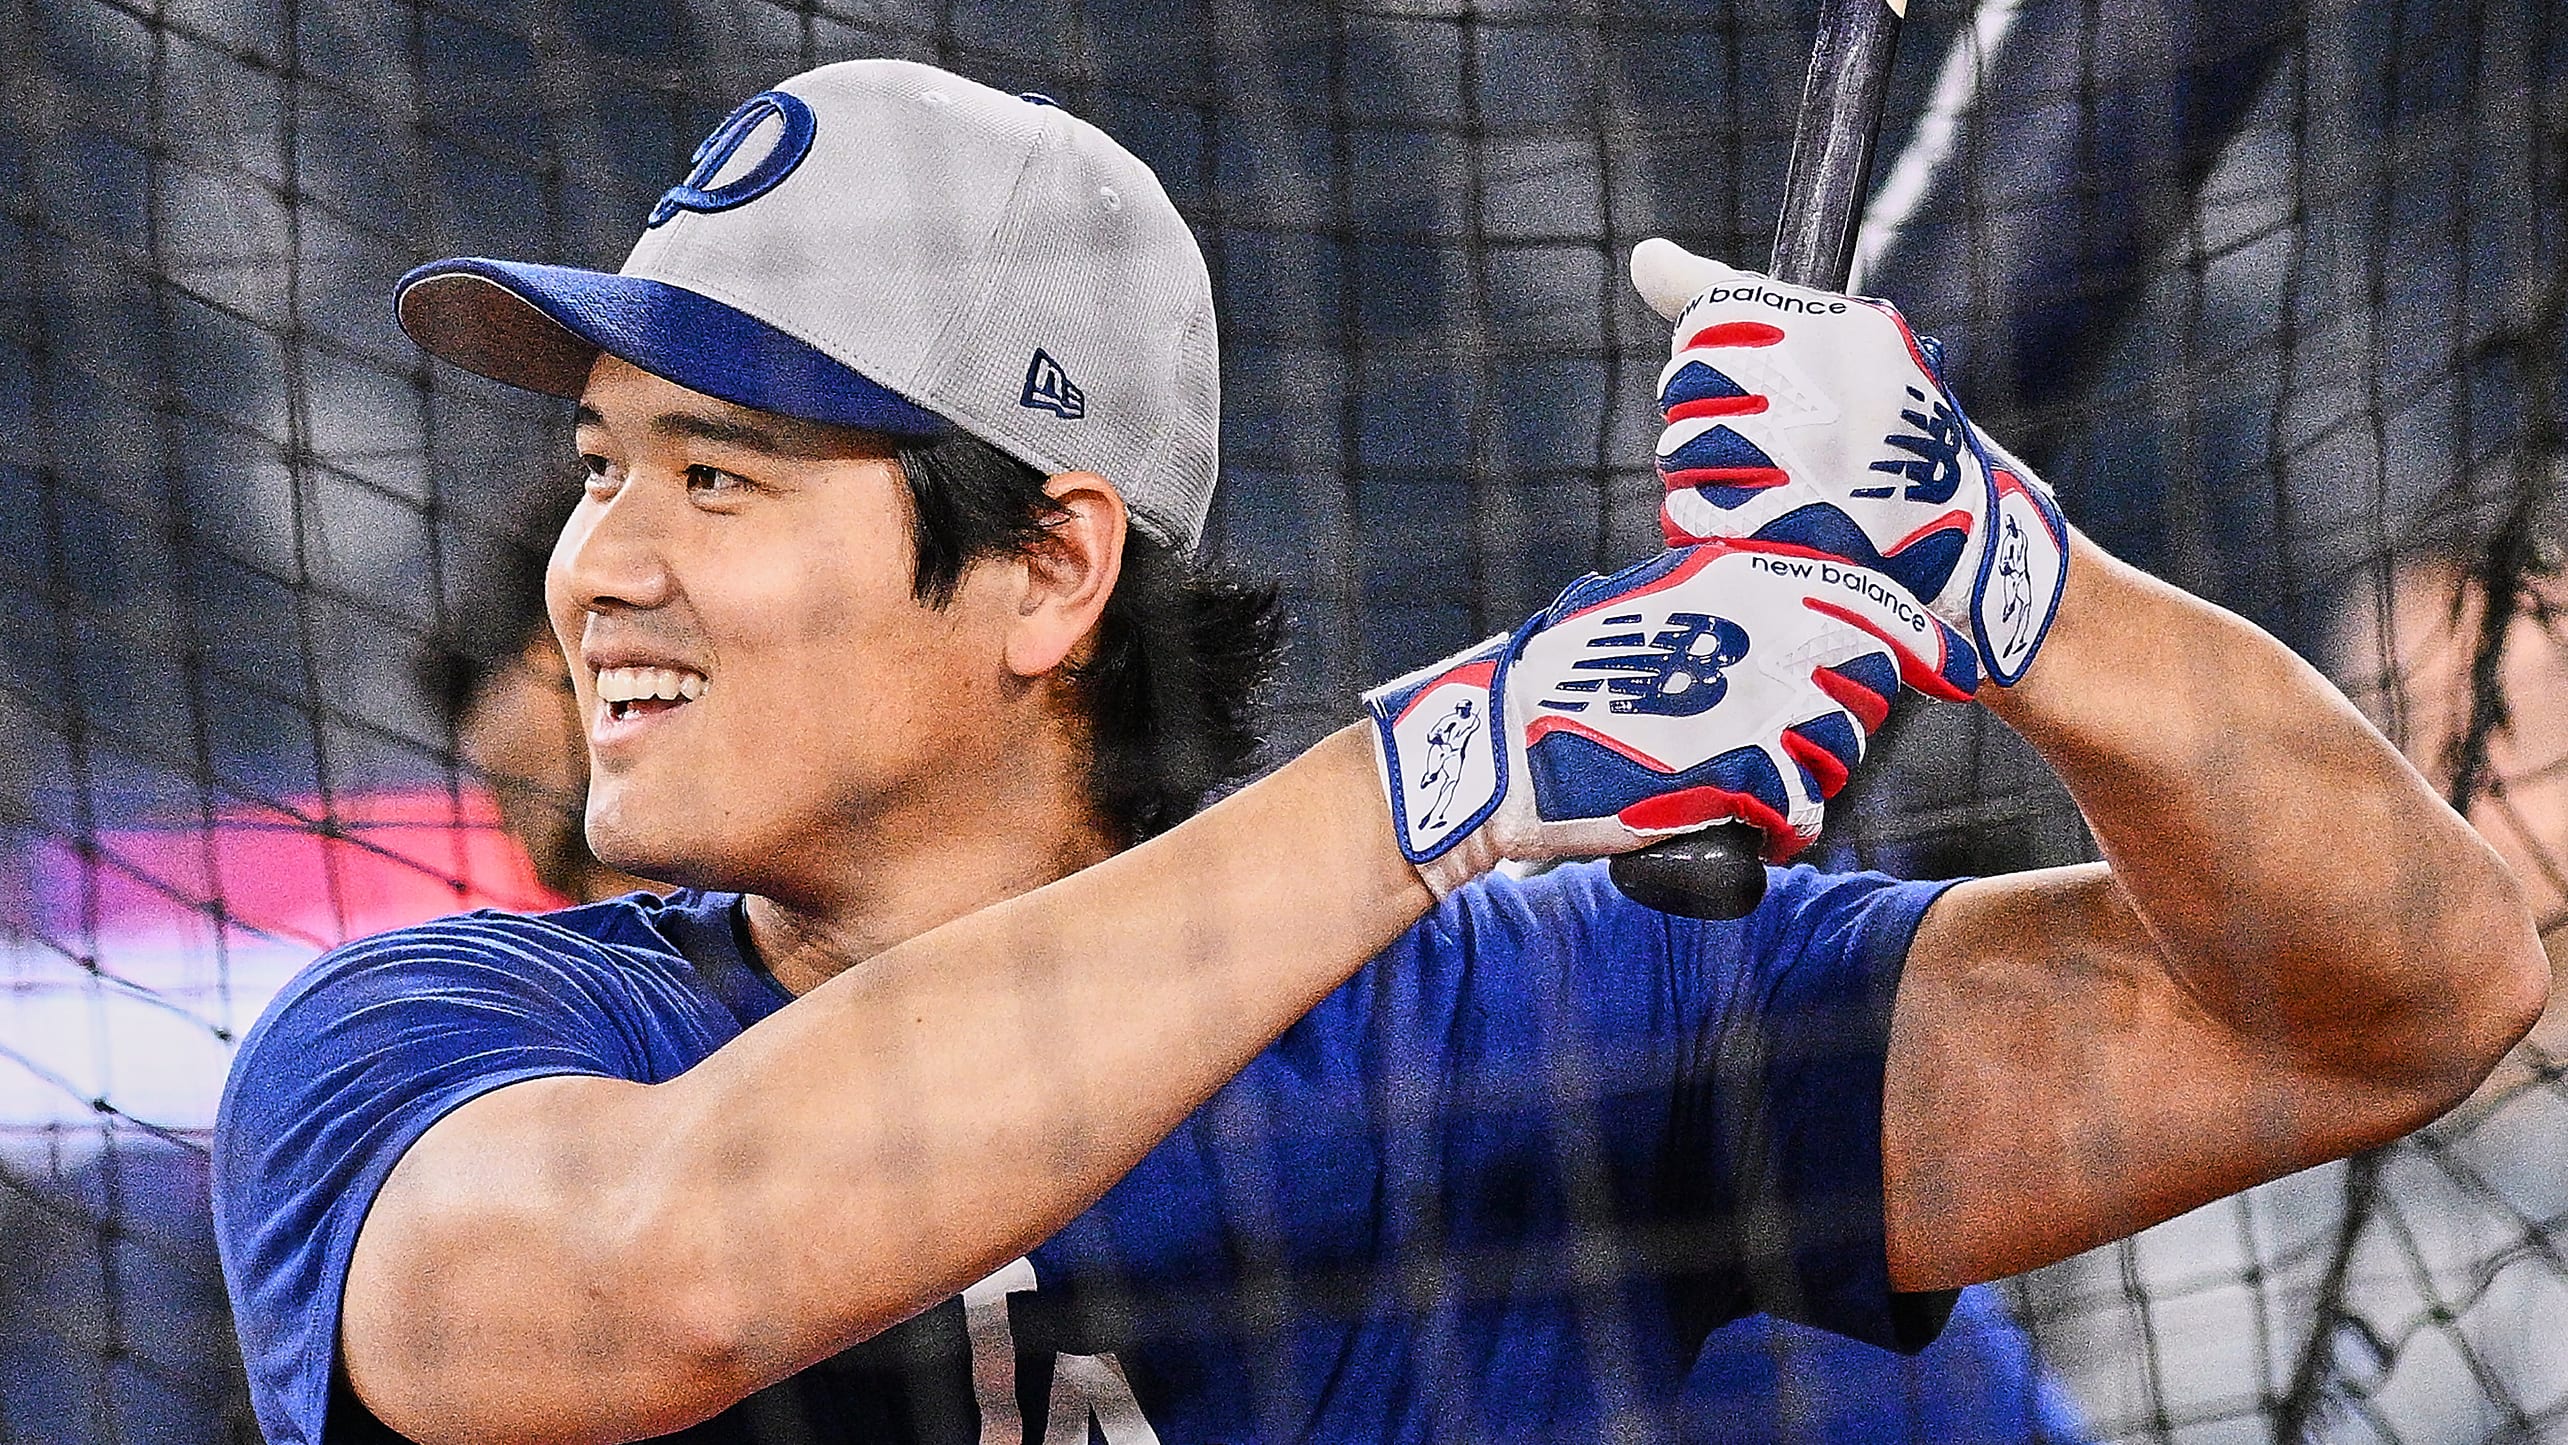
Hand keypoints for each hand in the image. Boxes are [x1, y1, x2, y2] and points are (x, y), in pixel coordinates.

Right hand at [1363, 541, 1979, 896]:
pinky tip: (1752, 830)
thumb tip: (1767, 602)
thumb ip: (1709, 598)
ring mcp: (1757, 703)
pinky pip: (1803, 811)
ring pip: (1840, 750)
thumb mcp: (1638, 605)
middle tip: (1789, 743)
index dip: (1922, 640)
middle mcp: (1764, 631)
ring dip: (1808, 777)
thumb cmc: (1559, 678)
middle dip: (1845, 718)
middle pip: (1865, 681)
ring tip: (1752, 788)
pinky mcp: (1740, 774)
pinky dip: (1785, 829)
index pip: (1871, 599)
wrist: (1502, 749)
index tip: (1950, 672)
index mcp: (1740, 578)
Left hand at [1630, 238, 2071, 685]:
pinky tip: (1762, 522)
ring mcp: (1795, 459)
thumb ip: (1724, 298)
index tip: (1754, 377)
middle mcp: (1812, 385)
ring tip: (1773, 481)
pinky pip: (1693, 512)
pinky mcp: (1777, 527)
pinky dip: (1714, 520)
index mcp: (1829, 330)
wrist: (1958, 531)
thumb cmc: (1880, 424)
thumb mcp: (1826, 339)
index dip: (1717, 354)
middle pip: (1685, 387)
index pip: (1710, 324)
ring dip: (1710, 470)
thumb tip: (1644, 258)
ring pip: (1682, 452)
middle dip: (1709, 413)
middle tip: (1769, 437)